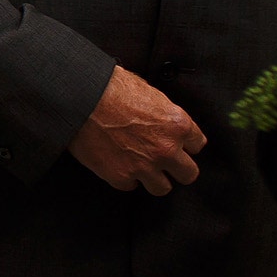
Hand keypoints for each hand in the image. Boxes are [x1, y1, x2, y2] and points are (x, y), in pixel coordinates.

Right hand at [65, 66, 205, 193]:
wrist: (79, 99)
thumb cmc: (110, 87)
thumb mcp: (147, 92)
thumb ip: (163, 112)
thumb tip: (162, 118)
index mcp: (177, 124)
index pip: (198, 145)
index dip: (184, 144)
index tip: (173, 143)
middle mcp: (166, 148)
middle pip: (189, 174)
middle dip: (176, 167)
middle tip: (162, 161)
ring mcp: (144, 165)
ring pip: (163, 188)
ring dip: (152, 178)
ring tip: (139, 167)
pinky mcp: (120, 176)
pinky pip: (131, 186)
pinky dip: (124, 177)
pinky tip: (116, 163)